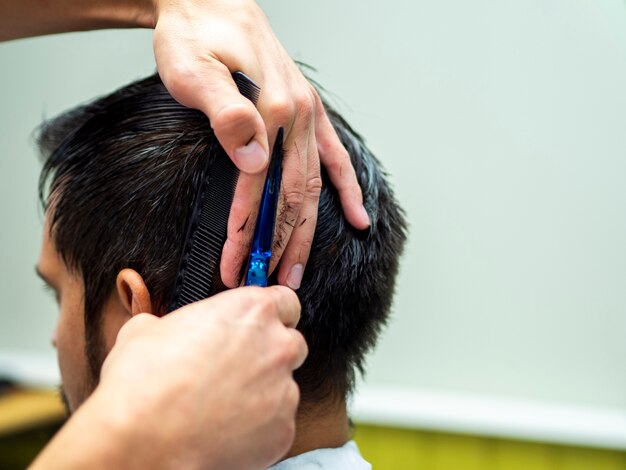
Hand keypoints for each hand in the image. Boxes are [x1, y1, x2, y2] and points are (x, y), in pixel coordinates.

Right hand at [32, 287, 306, 469]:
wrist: (142, 441)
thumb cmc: (144, 385)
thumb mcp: (145, 331)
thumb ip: (171, 324)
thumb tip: (160, 330)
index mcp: (251, 311)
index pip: (285, 301)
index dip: (271, 314)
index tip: (258, 326)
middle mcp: (277, 346)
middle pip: (289, 343)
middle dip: (268, 354)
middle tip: (234, 369)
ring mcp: (284, 390)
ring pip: (284, 386)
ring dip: (262, 393)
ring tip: (222, 405)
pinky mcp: (283, 430)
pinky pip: (277, 424)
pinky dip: (258, 428)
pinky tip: (225, 429)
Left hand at [153, 0, 369, 288]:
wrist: (208, 3)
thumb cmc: (195, 36)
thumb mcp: (194, 70)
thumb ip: (226, 114)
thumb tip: (253, 161)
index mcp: (270, 108)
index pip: (258, 187)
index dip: (247, 232)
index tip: (235, 266)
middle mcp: (295, 115)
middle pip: (293, 196)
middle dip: (281, 245)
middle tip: (270, 285)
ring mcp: (305, 115)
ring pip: (313, 186)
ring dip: (307, 231)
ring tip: (298, 268)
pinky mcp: (306, 113)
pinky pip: (334, 158)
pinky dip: (347, 189)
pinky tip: (358, 216)